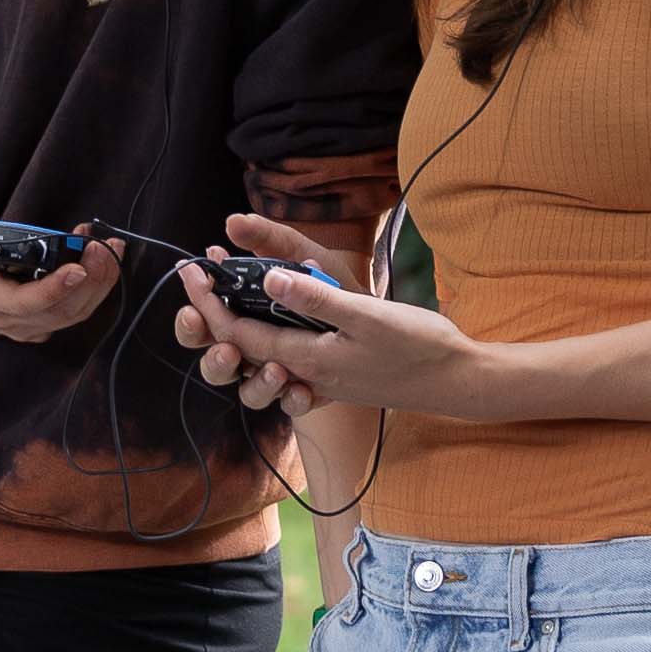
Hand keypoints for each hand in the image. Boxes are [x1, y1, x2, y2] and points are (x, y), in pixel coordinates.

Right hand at [0, 218, 123, 345]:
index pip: (25, 304)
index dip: (54, 290)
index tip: (78, 268)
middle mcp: (10, 320)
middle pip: (61, 311)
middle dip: (91, 281)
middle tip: (105, 247)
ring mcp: (27, 324)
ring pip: (73, 315)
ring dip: (100, 283)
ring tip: (110, 248)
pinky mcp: (38, 320)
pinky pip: (73, 311)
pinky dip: (94, 287)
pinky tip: (100, 258)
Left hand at [174, 211, 481, 421]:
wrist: (458, 380)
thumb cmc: (419, 346)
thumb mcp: (367, 316)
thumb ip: (316, 299)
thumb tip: (266, 281)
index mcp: (309, 357)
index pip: (241, 334)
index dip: (209, 303)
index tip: (192, 270)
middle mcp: (307, 374)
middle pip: (243, 348)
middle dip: (213, 314)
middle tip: (199, 277)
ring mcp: (322, 378)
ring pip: (264, 359)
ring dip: (241, 328)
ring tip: (228, 294)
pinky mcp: (338, 377)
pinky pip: (290, 366)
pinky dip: (272, 344)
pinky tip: (275, 321)